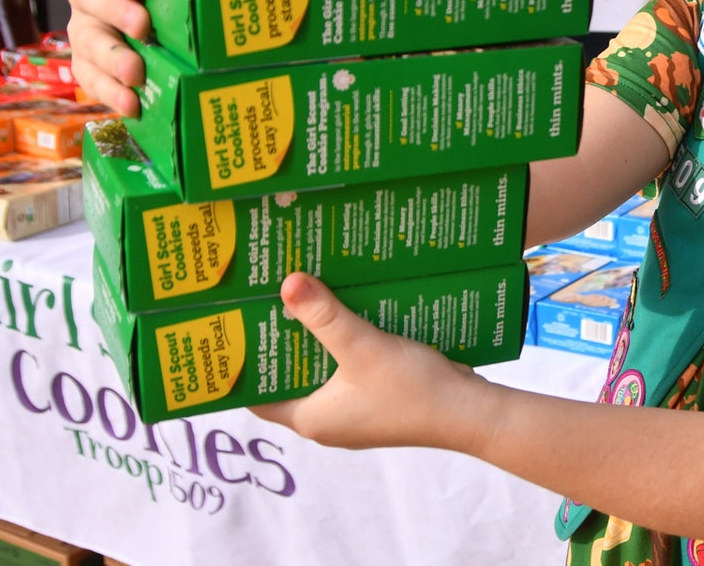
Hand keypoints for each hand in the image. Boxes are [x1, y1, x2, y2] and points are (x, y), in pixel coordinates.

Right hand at [65, 0, 228, 114]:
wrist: (199, 38)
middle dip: (114, 12)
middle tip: (144, 27)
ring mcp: (90, 33)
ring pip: (86, 42)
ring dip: (110, 58)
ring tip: (137, 73)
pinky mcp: (95, 71)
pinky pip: (91, 81)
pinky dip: (109, 93)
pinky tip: (132, 104)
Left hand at [249, 272, 492, 451]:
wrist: (470, 413)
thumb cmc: (412, 390)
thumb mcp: (361, 346)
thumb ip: (324, 316)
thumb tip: (287, 283)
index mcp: (312, 418)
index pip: (258, 397)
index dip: (243, 367)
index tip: (233, 330)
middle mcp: (329, 420)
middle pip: (289, 377)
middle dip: (280, 341)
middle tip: (266, 300)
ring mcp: (356, 411)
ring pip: (321, 371)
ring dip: (313, 339)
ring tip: (303, 297)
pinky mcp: (379, 400)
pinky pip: (348, 369)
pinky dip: (342, 343)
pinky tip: (346, 311)